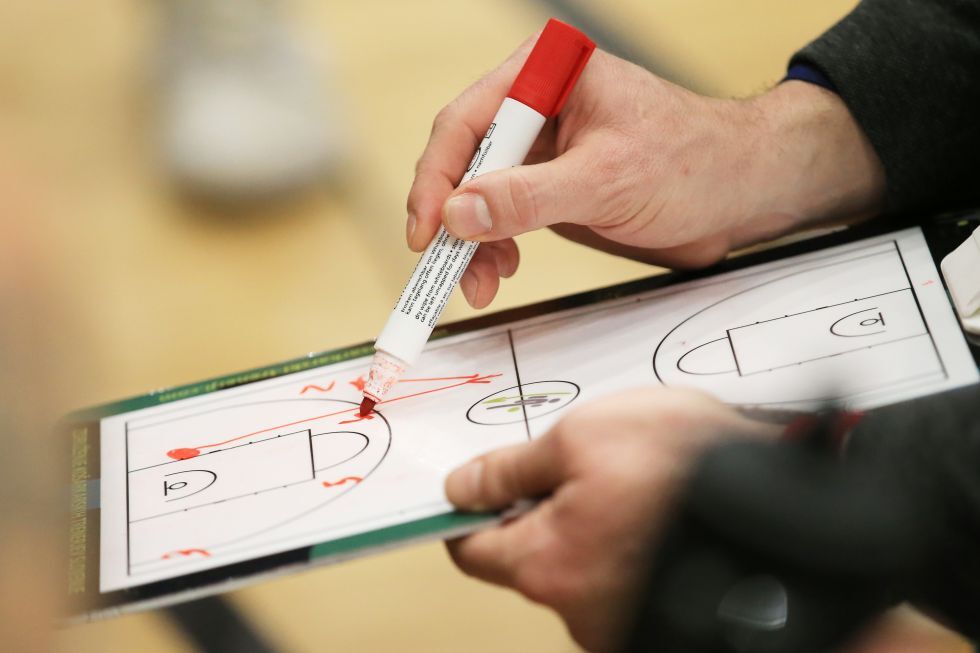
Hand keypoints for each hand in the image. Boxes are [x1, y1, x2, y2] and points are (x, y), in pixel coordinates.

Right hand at [407, 41, 885, 308]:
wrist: (741, 192)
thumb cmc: (693, 163)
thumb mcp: (605, 180)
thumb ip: (528, 197)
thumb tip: (457, 213)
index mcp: (546, 74)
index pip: (466, 121)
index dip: (438, 179)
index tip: (426, 231)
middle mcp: (537, 105)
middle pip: (465, 161)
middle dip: (453, 221)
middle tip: (444, 269)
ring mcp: (543, 147)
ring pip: (479, 195)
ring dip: (472, 242)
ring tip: (480, 282)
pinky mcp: (552, 183)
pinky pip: (504, 215)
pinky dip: (495, 246)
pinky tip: (498, 269)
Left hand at [444, 388, 778, 651]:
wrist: (794, 510)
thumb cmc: (689, 470)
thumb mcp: (582, 437)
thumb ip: (511, 468)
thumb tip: (462, 487)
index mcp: (548, 564)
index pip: (471, 548)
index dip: (471, 508)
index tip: (481, 485)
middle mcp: (580, 609)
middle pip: (533, 555)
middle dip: (547, 508)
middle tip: (584, 464)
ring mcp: (624, 619)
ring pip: (584, 564)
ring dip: (597, 523)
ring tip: (639, 483)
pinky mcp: (662, 614)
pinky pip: (627, 573)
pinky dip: (634, 541)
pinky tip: (664, 510)